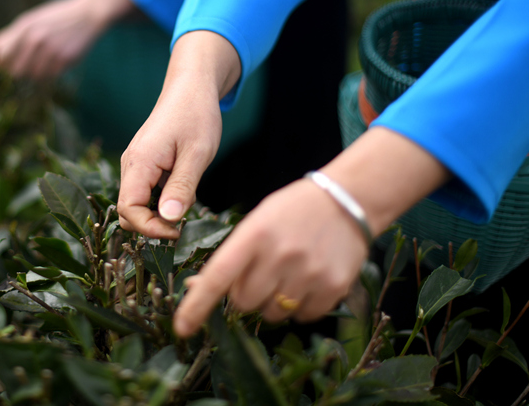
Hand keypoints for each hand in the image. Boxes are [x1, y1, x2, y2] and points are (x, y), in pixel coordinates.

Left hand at [0, 0, 133, 78]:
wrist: (86, 14)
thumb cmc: (54, 17)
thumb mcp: (29, 21)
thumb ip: (7, 35)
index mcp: (24, 28)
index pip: (3, 57)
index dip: (0, 65)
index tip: (3, 66)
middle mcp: (36, 39)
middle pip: (16, 70)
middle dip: (17, 72)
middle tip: (22, 68)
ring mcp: (51, 50)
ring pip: (33, 76)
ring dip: (34, 73)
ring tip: (41, 62)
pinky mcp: (65, 60)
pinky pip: (50, 76)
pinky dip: (49, 73)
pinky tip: (54, 61)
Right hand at [118, 31, 241, 238]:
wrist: (190, 87)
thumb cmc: (196, 115)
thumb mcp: (197, 154)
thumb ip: (182, 187)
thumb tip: (169, 219)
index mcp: (139, 162)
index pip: (129, 210)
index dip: (150, 228)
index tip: (176, 231)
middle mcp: (131, 165)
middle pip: (127, 211)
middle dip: (151, 225)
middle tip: (182, 225)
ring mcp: (135, 165)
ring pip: (136, 204)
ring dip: (157, 214)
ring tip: (185, 206)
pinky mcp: (144, 164)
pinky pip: (144, 193)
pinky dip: (160, 202)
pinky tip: (182, 192)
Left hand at [172, 127, 451, 337]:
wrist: (347, 201)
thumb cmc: (292, 211)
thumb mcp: (256, 222)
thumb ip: (230, 255)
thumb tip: (195, 288)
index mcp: (254, 235)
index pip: (217, 277)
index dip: (197, 305)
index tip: (182, 328)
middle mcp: (279, 255)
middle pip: (244, 303)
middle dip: (245, 295)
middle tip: (260, 274)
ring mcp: (308, 273)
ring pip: (272, 314)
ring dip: (272, 302)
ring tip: (286, 274)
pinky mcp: (333, 288)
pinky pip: (303, 317)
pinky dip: (300, 307)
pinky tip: (307, 280)